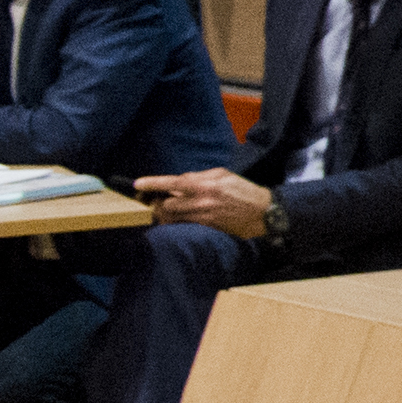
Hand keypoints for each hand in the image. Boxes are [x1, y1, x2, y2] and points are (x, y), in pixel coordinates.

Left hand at [141, 169, 278, 242]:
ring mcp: (203, 216)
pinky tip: (180, 218)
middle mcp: (202, 201)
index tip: (138, 184)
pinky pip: (183, 225)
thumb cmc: (244, 190)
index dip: (153, 183)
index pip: (173, 183)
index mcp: (206, 185)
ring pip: (173, 217)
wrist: (263, 212)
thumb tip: (180, 180)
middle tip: (158, 201)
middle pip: (167, 205)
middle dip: (160, 203)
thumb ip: (200, 176)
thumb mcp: (224, 175)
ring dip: (166, 214)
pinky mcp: (206, 227)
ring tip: (167, 210)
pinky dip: (178, 221)